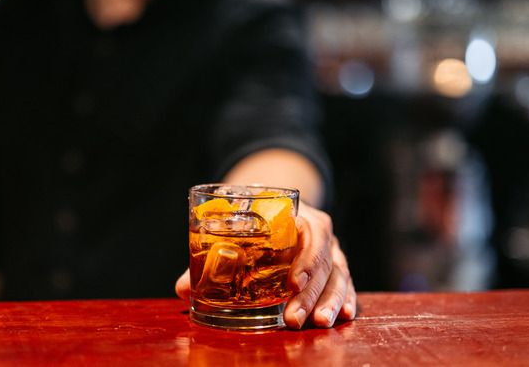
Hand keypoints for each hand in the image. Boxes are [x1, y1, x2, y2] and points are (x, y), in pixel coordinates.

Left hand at [174, 204, 355, 328]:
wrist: (276, 205)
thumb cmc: (254, 221)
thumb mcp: (235, 231)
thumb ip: (210, 258)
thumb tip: (182, 287)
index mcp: (297, 215)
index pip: (310, 232)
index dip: (304, 258)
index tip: (292, 283)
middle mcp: (319, 232)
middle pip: (323, 261)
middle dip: (311, 293)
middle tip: (293, 318)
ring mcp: (331, 250)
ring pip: (338, 274)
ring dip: (330, 300)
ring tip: (320, 322)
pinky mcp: (336, 267)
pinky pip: (346, 282)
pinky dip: (347, 298)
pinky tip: (344, 315)